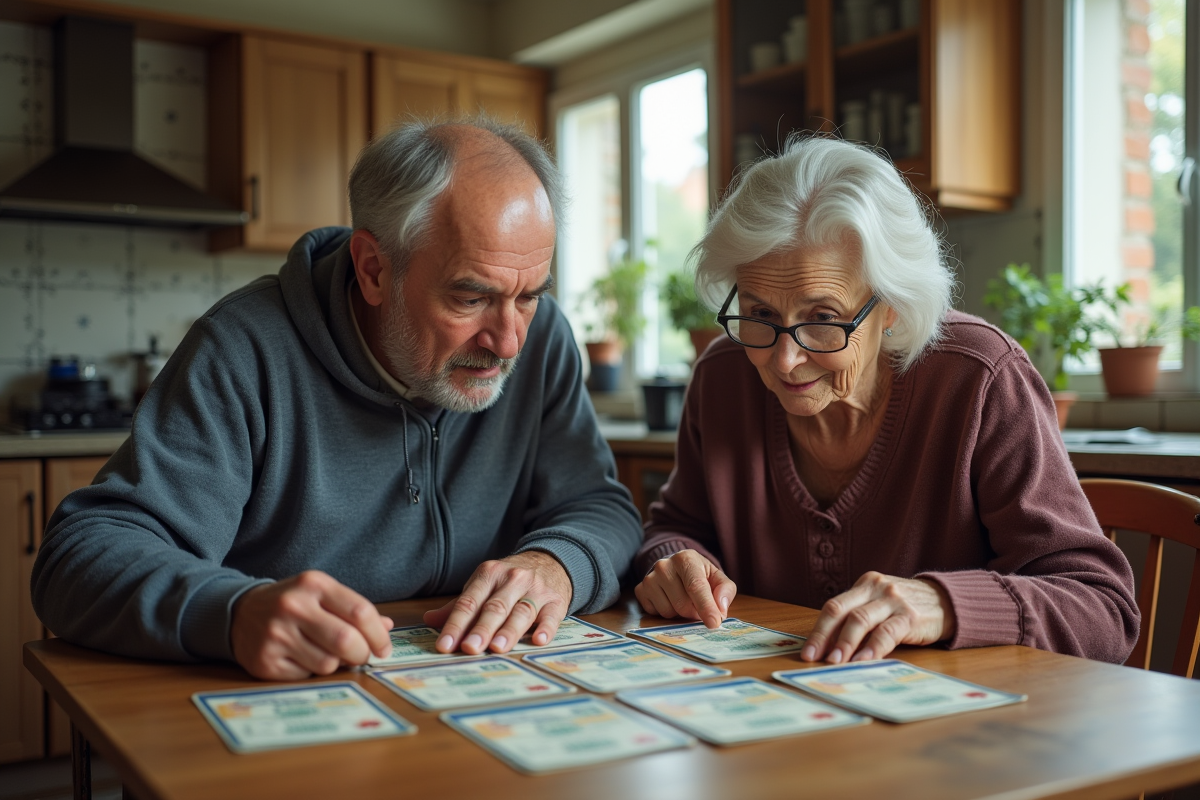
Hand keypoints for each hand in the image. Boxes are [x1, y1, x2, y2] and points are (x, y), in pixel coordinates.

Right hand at [230, 570, 393, 679]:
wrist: (239, 613)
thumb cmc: (292, 603)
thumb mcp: (321, 594)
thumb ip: (354, 609)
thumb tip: (387, 627)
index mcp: (313, 584)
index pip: (359, 611)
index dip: (378, 635)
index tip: (384, 648)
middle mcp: (293, 606)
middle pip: (346, 640)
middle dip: (362, 654)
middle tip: (362, 657)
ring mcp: (276, 634)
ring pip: (328, 664)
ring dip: (335, 664)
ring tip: (326, 653)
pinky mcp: (265, 661)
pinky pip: (305, 676)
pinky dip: (311, 672)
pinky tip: (301, 658)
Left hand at [422, 551, 572, 654]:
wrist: (551, 561)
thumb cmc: (511, 581)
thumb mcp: (485, 584)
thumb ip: (460, 605)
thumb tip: (429, 620)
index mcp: (489, 574)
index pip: (469, 602)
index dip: (456, 624)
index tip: (444, 645)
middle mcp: (512, 579)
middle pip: (494, 607)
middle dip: (481, 629)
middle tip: (470, 648)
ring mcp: (536, 590)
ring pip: (521, 612)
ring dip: (509, 631)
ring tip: (498, 648)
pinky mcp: (556, 601)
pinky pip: (551, 616)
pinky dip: (546, 628)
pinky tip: (538, 640)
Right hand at [634, 550, 735, 628]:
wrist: (675, 567)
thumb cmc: (699, 574)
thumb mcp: (717, 577)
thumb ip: (725, 590)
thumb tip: (721, 609)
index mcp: (686, 558)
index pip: (696, 586)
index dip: (706, 607)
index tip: (714, 623)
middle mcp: (664, 565)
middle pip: (683, 604)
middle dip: (694, 612)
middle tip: (698, 605)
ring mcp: (649, 578)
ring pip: (669, 612)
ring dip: (680, 613)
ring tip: (682, 599)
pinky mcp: (640, 590)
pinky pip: (655, 613)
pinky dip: (666, 612)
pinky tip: (669, 600)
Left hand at [800, 572, 955, 663]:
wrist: (947, 601)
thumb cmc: (906, 607)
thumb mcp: (880, 605)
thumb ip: (858, 619)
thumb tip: (829, 649)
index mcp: (864, 585)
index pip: (834, 607)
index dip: (818, 630)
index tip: (807, 652)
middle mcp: (876, 588)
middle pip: (840, 611)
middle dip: (824, 637)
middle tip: (813, 658)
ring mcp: (893, 600)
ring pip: (860, 621)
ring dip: (845, 644)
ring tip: (835, 662)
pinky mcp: (910, 616)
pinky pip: (886, 633)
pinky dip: (873, 648)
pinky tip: (863, 661)